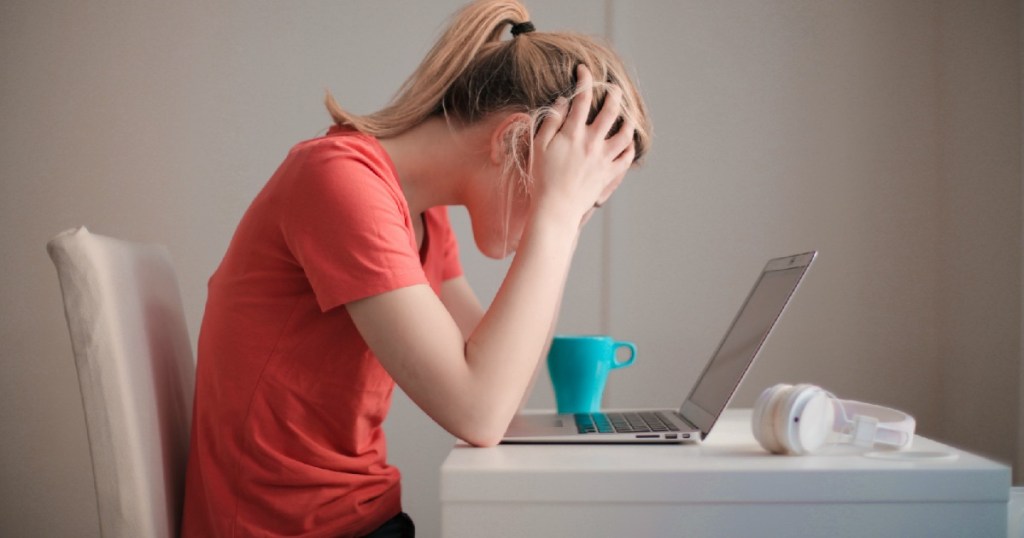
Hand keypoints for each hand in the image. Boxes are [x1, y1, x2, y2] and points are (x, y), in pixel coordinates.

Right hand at [531, 64, 635, 226]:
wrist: (556, 208)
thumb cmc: (542, 178)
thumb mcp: (539, 146)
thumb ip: (551, 121)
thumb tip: (564, 102)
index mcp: (573, 133)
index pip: (582, 98)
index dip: (585, 80)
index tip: (584, 70)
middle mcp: (592, 142)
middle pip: (611, 111)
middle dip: (614, 94)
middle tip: (613, 88)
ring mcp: (604, 158)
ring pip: (625, 133)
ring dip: (628, 120)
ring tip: (626, 114)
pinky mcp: (609, 174)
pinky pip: (627, 157)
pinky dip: (630, 146)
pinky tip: (627, 141)